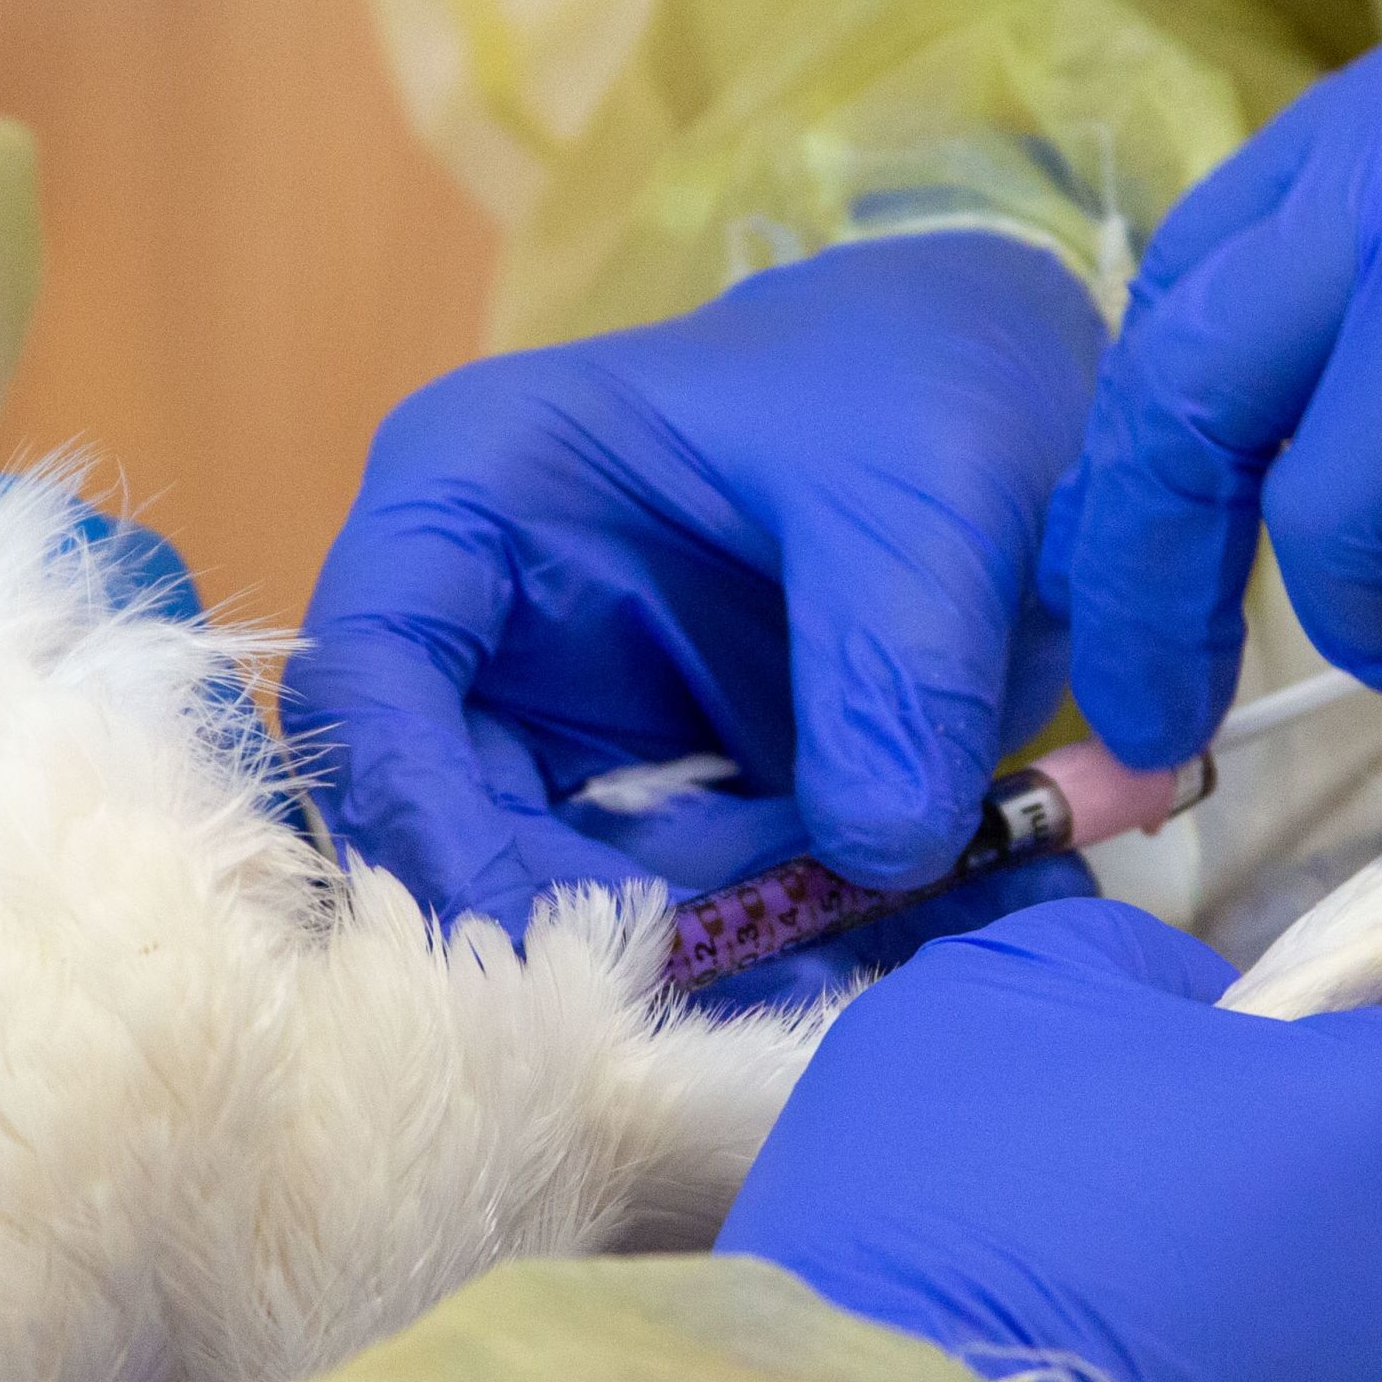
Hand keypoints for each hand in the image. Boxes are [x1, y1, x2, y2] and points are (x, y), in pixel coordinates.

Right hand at [289, 233, 1106, 937]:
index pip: (371, 672)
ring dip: (690, 962)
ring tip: (838, 973)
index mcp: (474, 494)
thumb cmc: (915, 392)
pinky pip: (679, 918)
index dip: (420, 816)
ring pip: (559, 901)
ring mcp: (568, 730)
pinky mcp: (658, 810)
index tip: (541, 933)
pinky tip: (878, 958)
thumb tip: (878, 849)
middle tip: (711, 989)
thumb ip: (895, 662)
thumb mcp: (924, 496)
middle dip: (571, 928)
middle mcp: (488, 631)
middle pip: (441, 826)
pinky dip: (770, 955)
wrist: (1009, 412)